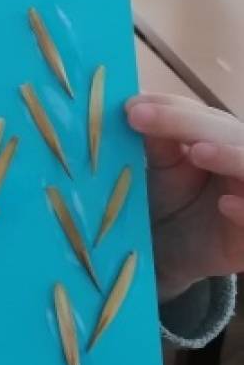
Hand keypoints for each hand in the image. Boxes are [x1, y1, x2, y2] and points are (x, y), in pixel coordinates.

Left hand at [126, 94, 243, 300]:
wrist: (175, 256)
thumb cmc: (169, 203)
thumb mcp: (159, 171)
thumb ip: (155, 143)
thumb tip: (135, 107)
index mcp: (219, 136)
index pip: (199, 114)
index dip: (168, 108)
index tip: (130, 109)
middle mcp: (241, 157)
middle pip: (227, 132)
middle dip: (187, 123)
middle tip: (144, 119)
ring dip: (229, 156)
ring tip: (199, 152)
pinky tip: (225, 205)